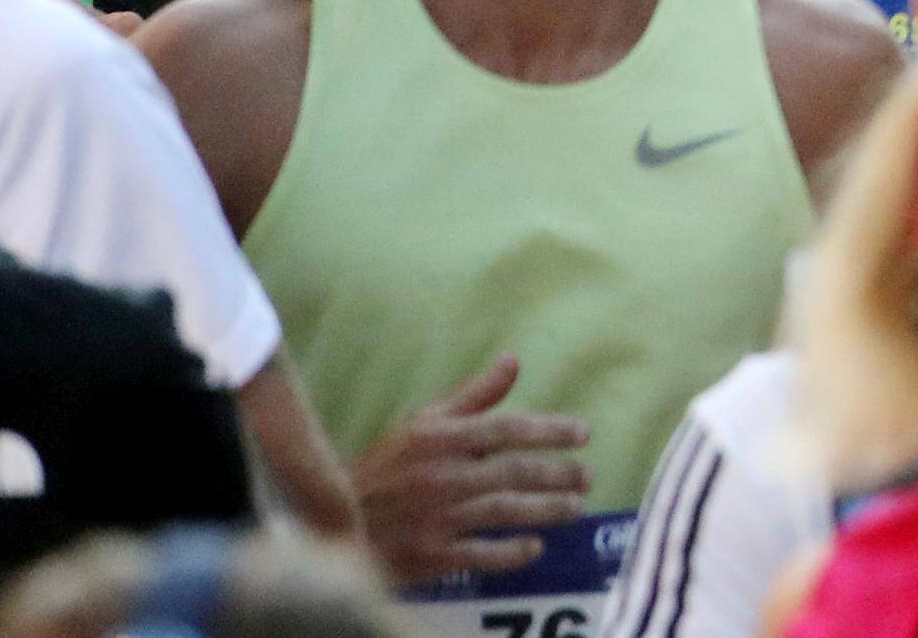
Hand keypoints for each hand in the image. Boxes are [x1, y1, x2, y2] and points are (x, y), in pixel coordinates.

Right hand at [355, 360, 588, 583]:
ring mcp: (437, 518)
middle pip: (516, 472)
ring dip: (548, 510)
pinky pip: (483, 554)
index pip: (508, 428)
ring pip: (507, 511)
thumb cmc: (383, 471)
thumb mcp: (421, 425)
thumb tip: (513, 360)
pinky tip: (534, 547)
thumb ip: (471, 397)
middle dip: (560, 474)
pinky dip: (513, 552)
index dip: (551, 430)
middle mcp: (442, 476)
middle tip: (586, 478)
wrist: (331, 527)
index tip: (584, 434)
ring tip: (575, 508)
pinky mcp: (430, 556)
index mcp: (440, 439)